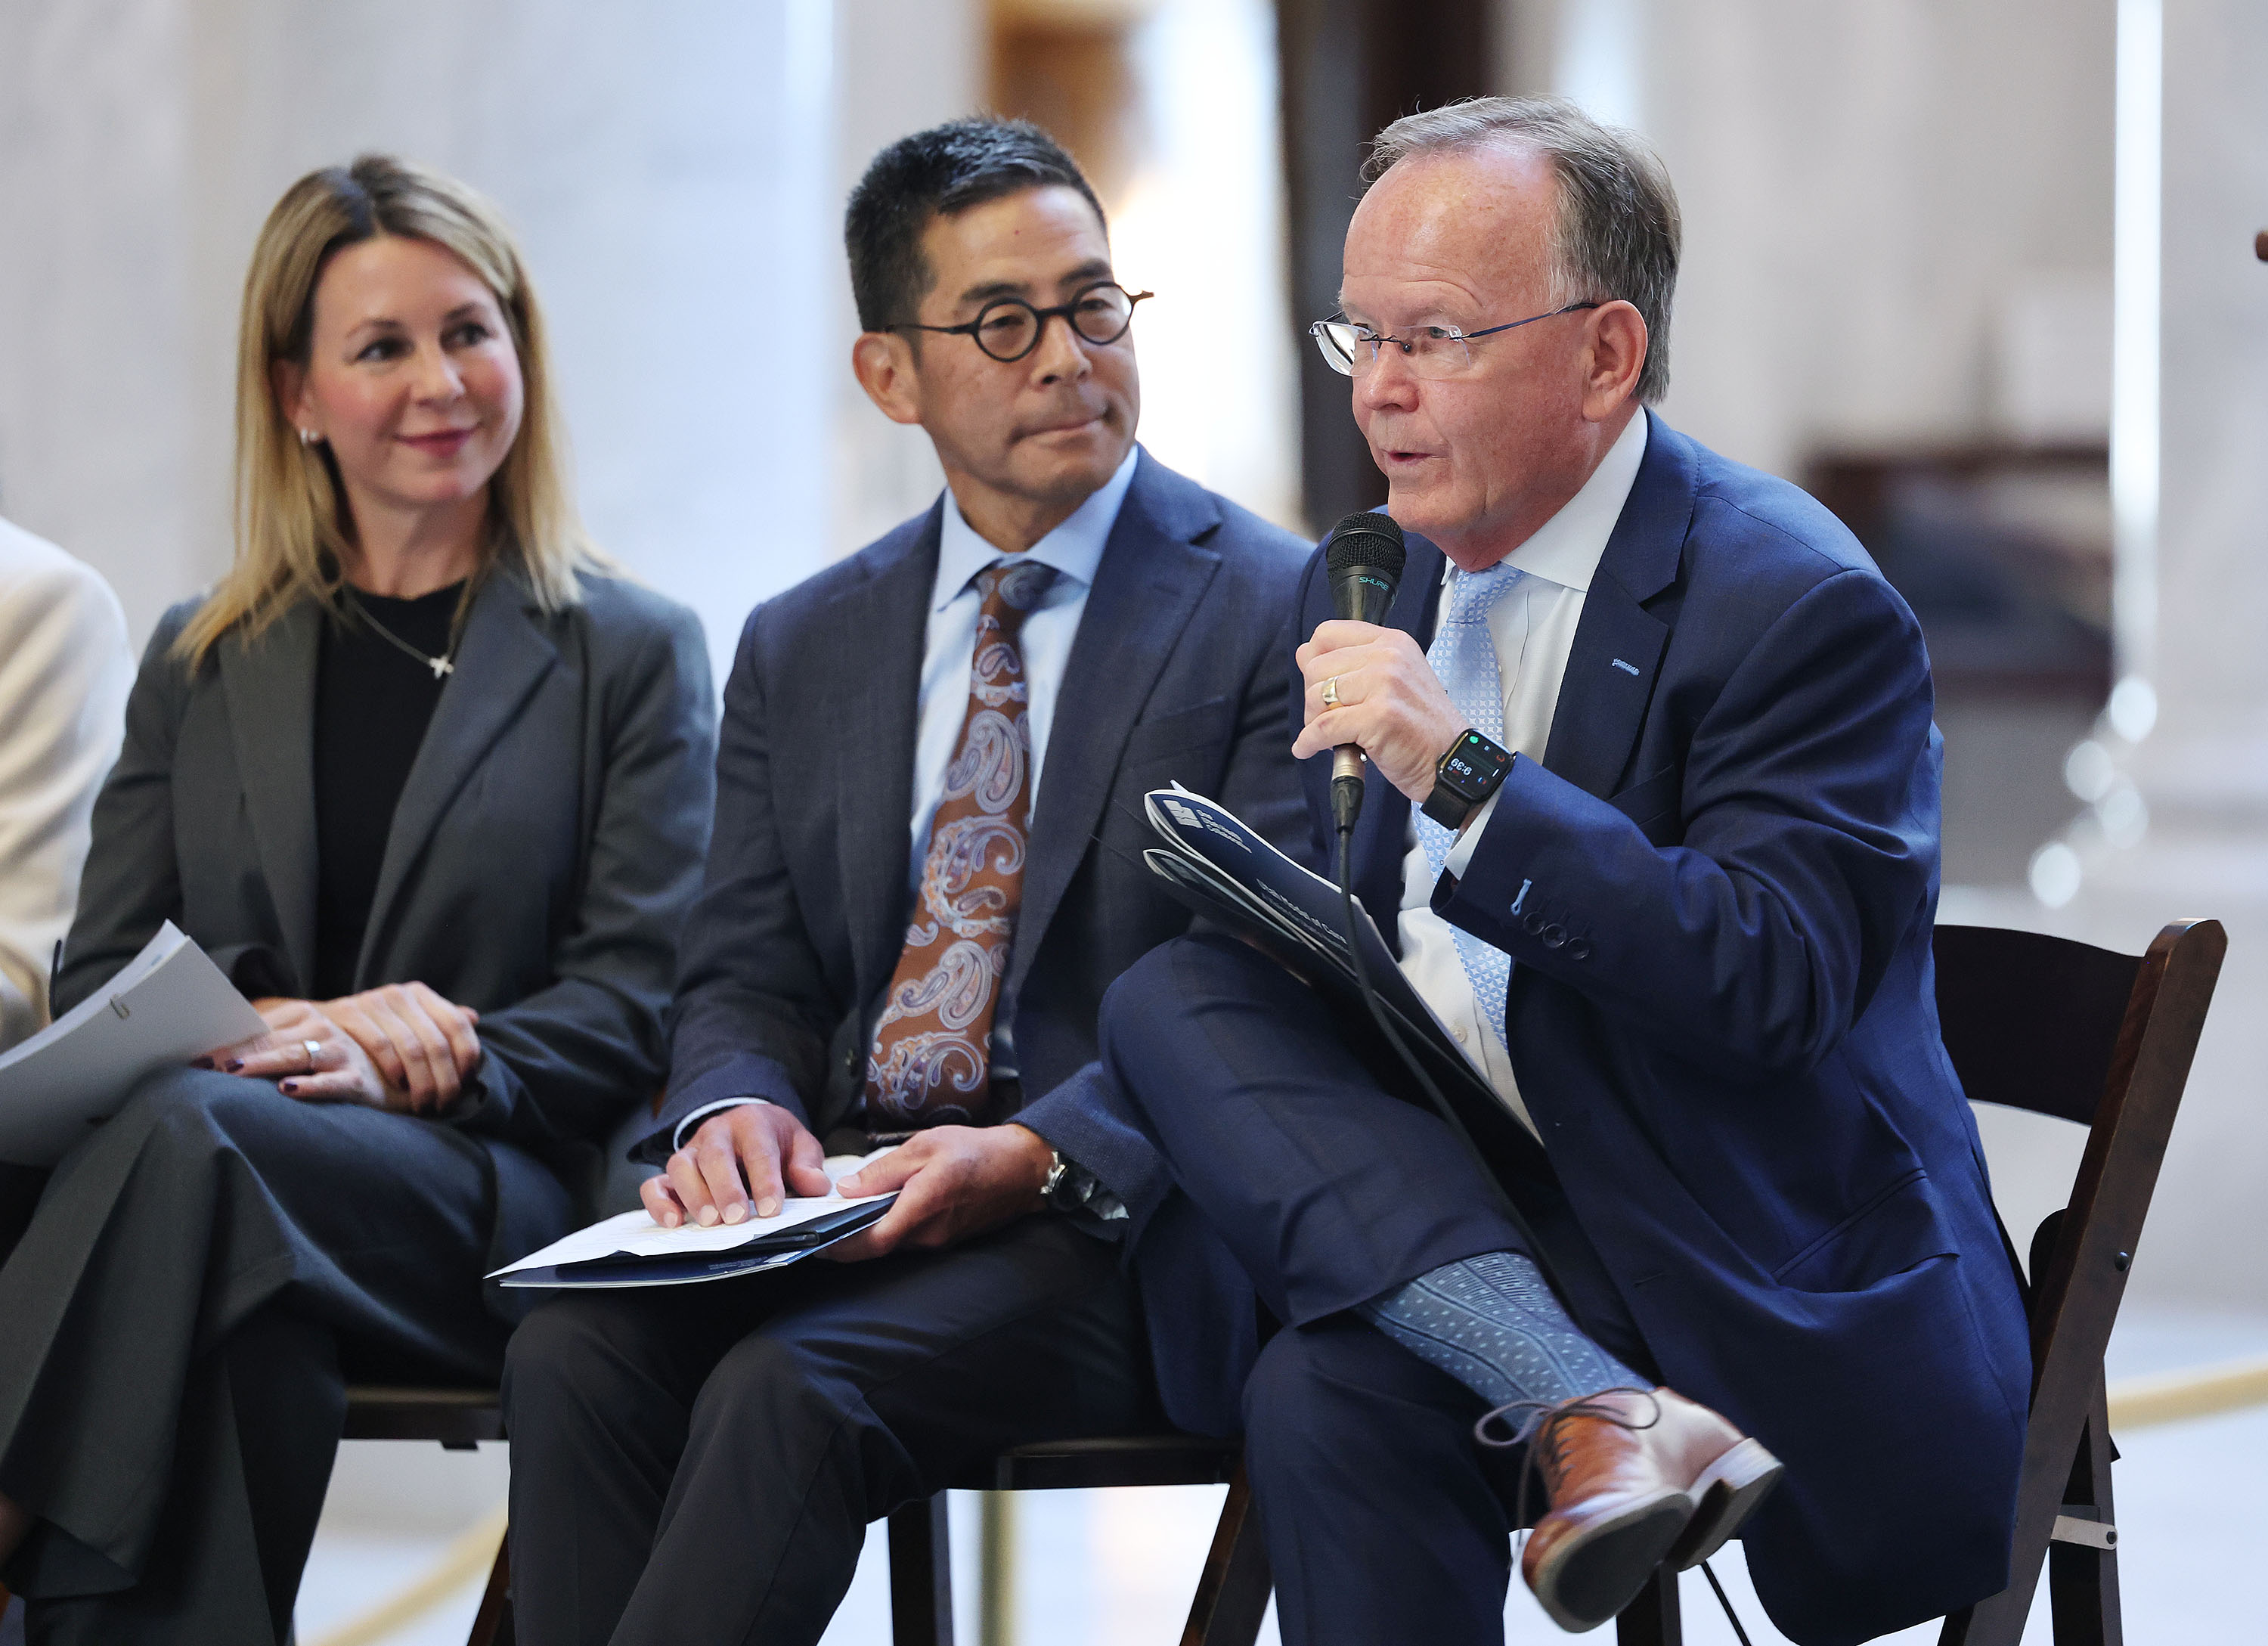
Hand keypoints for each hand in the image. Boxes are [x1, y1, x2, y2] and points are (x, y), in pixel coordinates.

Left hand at [213, 998, 410, 1109]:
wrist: (398, 1078)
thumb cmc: (339, 1062)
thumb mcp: (306, 1045)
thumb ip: (270, 1043)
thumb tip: (217, 1056)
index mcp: (304, 1016)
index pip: (257, 1028)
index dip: (225, 1041)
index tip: (192, 1055)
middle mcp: (322, 1028)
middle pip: (270, 1040)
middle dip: (234, 1053)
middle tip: (202, 1065)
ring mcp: (341, 1053)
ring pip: (295, 1056)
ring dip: (264, 1063)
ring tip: (235, 1072)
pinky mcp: (358, 1079)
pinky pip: (330, 1083)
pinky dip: (309, 1086)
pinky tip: (288, 1090)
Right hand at [321, 983, 482, 1112]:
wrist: (317, 1025)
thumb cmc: (372, 1031)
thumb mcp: (407, 1022)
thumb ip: (438, 1021)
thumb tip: (473, 1018)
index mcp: (421, 995)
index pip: (457, 1025)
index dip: (466, 1057)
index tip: (465, 1084)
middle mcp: (400, 994)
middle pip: (436, 1042)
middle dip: (444, 1079)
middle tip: (444, 1104)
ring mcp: (374, 1000)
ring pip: (413, 1048)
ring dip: (422, 1082)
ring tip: (423, 1103)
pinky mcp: (349, 1012)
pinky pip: (382, 1046)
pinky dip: (395, 1070)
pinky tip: (399, 1085)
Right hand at [641, 1103, 831, 1228]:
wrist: (749, 1126)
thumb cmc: (775, 1141)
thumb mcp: (800, 1145)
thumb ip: (808, 1164)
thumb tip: (815, 1186)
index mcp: (752, 1123)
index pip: (759, 1149)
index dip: (765, 1179)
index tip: (772, 1209)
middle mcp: (716, 1133)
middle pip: (715, 1156)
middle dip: (726, 1188)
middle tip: (736, 1218)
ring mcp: (691, 1151)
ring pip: (682, 1166)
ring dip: (694, 1195)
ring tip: (710, 1222)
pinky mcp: (673, 1172)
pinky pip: (655, 1184)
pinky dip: (658, 1203)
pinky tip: (673, 1222)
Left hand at [824, 1124, 1052, 1261]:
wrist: (1022, 1168)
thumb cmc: (976, 1151)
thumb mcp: (926, 1146)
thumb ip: (884, 1170)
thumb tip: (847, 1190)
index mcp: (923, 1207)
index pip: (872, 1241)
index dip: (840, 1247)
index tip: (814, 1241)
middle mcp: (929, 1234)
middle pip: (877, 1246)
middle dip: (847, 1238)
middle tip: (819, 1223)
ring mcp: (939, 1241)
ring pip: (892, 1243)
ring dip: (867, 1232)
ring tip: (843, 1213)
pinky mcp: (945, 1240)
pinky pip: (909, 1238)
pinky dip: (889, 1228)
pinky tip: (878, 1211)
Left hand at [1292, 620, 1466, 802]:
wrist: (1451, 761)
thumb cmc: (1420, 727)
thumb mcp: (1394, 681)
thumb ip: (1353, 665)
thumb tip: (1303, 654)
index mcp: (1392, 642)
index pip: (1328, 633)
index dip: (1313, 660)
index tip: (1319, 684)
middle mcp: (1389, 656)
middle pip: (1316, 667)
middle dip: (1314, 698)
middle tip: (1330, 719)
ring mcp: (1385, 684)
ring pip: (1317, 696)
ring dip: (1313, 722)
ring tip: (1331, 735)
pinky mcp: (1379, 716)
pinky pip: (1323, 727)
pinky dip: (1309, 742)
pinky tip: (1308, 749)